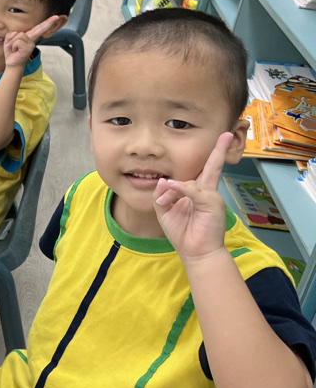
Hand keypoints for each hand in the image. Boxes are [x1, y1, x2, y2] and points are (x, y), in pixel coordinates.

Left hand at [2, 15, 58, 68]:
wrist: (12, 64)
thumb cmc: (11, 52)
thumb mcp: (9, 41)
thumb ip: (11, 34)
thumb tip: (15, 33)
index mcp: (29, 37)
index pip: (38, 28)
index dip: (47, 22)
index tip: (56, 17)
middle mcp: (32, 40)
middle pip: (39, 29)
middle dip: (48, 23)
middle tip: (57, 17)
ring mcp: (31, 45)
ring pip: (19, 34)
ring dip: (12, 41)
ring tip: (14, 48)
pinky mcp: (28, 49)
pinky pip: (17, 42)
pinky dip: (13, 45)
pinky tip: (15, 50)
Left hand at [154, 133, 234, 263]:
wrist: (196, 253)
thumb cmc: (182, 233)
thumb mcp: (164, 212)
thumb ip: (161, 195)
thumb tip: (163, 180)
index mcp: (196, 192)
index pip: (200, 172)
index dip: (202, 160)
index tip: (213, 143)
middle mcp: (206, 191)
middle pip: (212, 166)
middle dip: (219, 151)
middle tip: (225, 135)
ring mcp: (211, 196)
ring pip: (189, 181)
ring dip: (171, 191)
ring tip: (164, 204)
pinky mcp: (212, 202)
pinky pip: (193, 189)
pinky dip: (180, 189)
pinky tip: (171, 191)